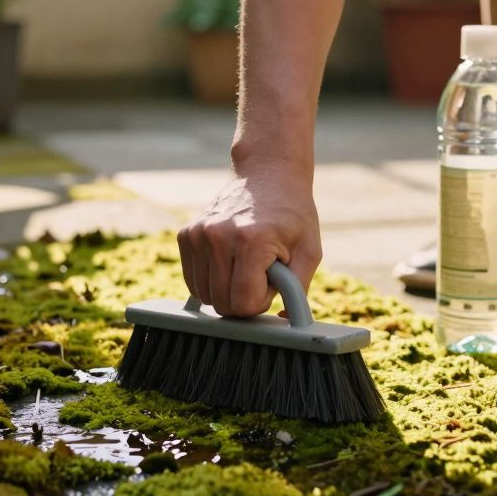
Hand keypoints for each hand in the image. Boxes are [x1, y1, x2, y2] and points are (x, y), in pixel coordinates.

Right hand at [177, 167, 320, 317]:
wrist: (268, 174)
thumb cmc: (293, 215)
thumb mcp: (310, 251)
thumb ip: (298, 290)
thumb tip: (282, 322)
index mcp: (251, 241)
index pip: (243, 302)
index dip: (261, 302)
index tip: (272, 282)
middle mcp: (218, 236)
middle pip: (222, 303)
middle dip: (244, 299)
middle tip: (261, 274)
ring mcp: (198, 234)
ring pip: (204, 296)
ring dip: (227, 290)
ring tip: (246, 265)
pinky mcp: (186, 234)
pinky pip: (193, 281)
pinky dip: (211, 281)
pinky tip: (229, 262)